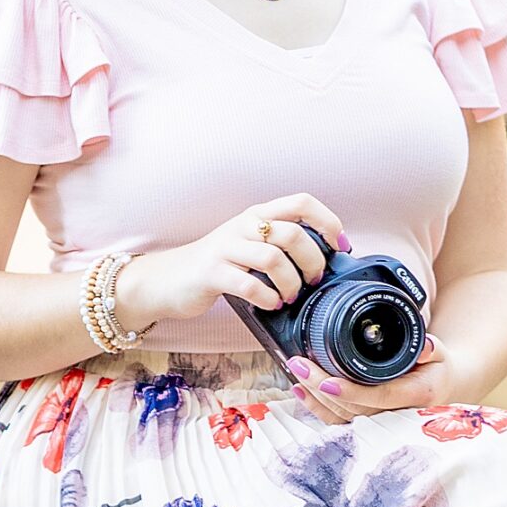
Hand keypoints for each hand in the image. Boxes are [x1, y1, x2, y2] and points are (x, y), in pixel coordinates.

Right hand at [110, 194, 347, 333]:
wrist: (168, 279)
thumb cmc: (217, 266)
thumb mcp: (249, 245)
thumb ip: (280, 244)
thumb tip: (326, 259)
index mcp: (257, 214)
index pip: (302, 201)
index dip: (328, 221)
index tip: (339, 246)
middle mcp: (243, 225)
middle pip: (293, 233)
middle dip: (313, 261)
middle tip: (313, 280)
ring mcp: (226, 248)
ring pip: (274, 259)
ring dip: (291, 283)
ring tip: (289, 296)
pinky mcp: (211, 273)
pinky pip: (250, 285)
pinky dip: (267, 298)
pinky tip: (269, 304)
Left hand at [285, 329, 457, 423]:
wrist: (439, 388)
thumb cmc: (437, 369)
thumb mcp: (439, 353)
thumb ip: (430, 348)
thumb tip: (425, 346)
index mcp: (415, 395)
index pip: (379, 397)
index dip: (351, 392)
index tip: (326, 382)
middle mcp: (396, 414)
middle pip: (353, 407)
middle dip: (321, 388)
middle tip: (300, 365)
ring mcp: (379, 421)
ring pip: (342, 417)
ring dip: (314, 398)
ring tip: (296, 373)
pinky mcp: (366, 422)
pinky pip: (339, 421)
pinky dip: (316, 408)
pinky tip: (300, 392)